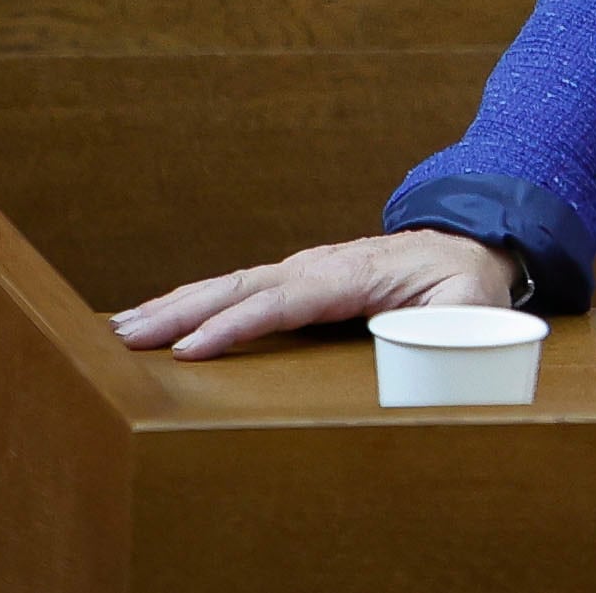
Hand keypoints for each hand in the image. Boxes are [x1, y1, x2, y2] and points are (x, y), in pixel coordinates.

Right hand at [111, 229, 520, 359]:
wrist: (470, 246)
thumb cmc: (468, 282)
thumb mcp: (473, 306)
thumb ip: (453, 328)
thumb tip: (423, 349)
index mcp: (356, 273)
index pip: (286, 299)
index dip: (238, 324)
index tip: (191, 349)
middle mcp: (321, 264)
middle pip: (243, 286)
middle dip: (183, 311)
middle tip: (127, 337)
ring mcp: (305, 268)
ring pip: (231, 283)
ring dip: (176, 304)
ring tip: (122, 327)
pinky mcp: (297, 278)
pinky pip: (238, 289)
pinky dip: (192, 300)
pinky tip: (157, 314)